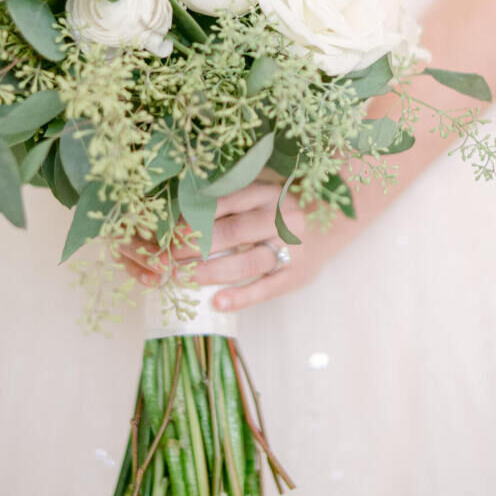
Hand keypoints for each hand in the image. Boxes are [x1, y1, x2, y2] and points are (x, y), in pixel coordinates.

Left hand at [116, 180, 353, 311]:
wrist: (330, 223)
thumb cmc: (279, 210)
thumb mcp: (258, 196)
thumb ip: (226, 201)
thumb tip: (176, 215)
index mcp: (267, 192)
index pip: (224, 204)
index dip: (193, 218)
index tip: (166, 232)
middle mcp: (282, 216)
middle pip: (233, 232)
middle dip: (195, 247)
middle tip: (167, 258)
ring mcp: (292, 247)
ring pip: (248, 261)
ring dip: (211, 271)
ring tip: (182, 279)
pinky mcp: (298, 274)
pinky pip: (267, 287)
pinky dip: (241, 297)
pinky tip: (217, 303)